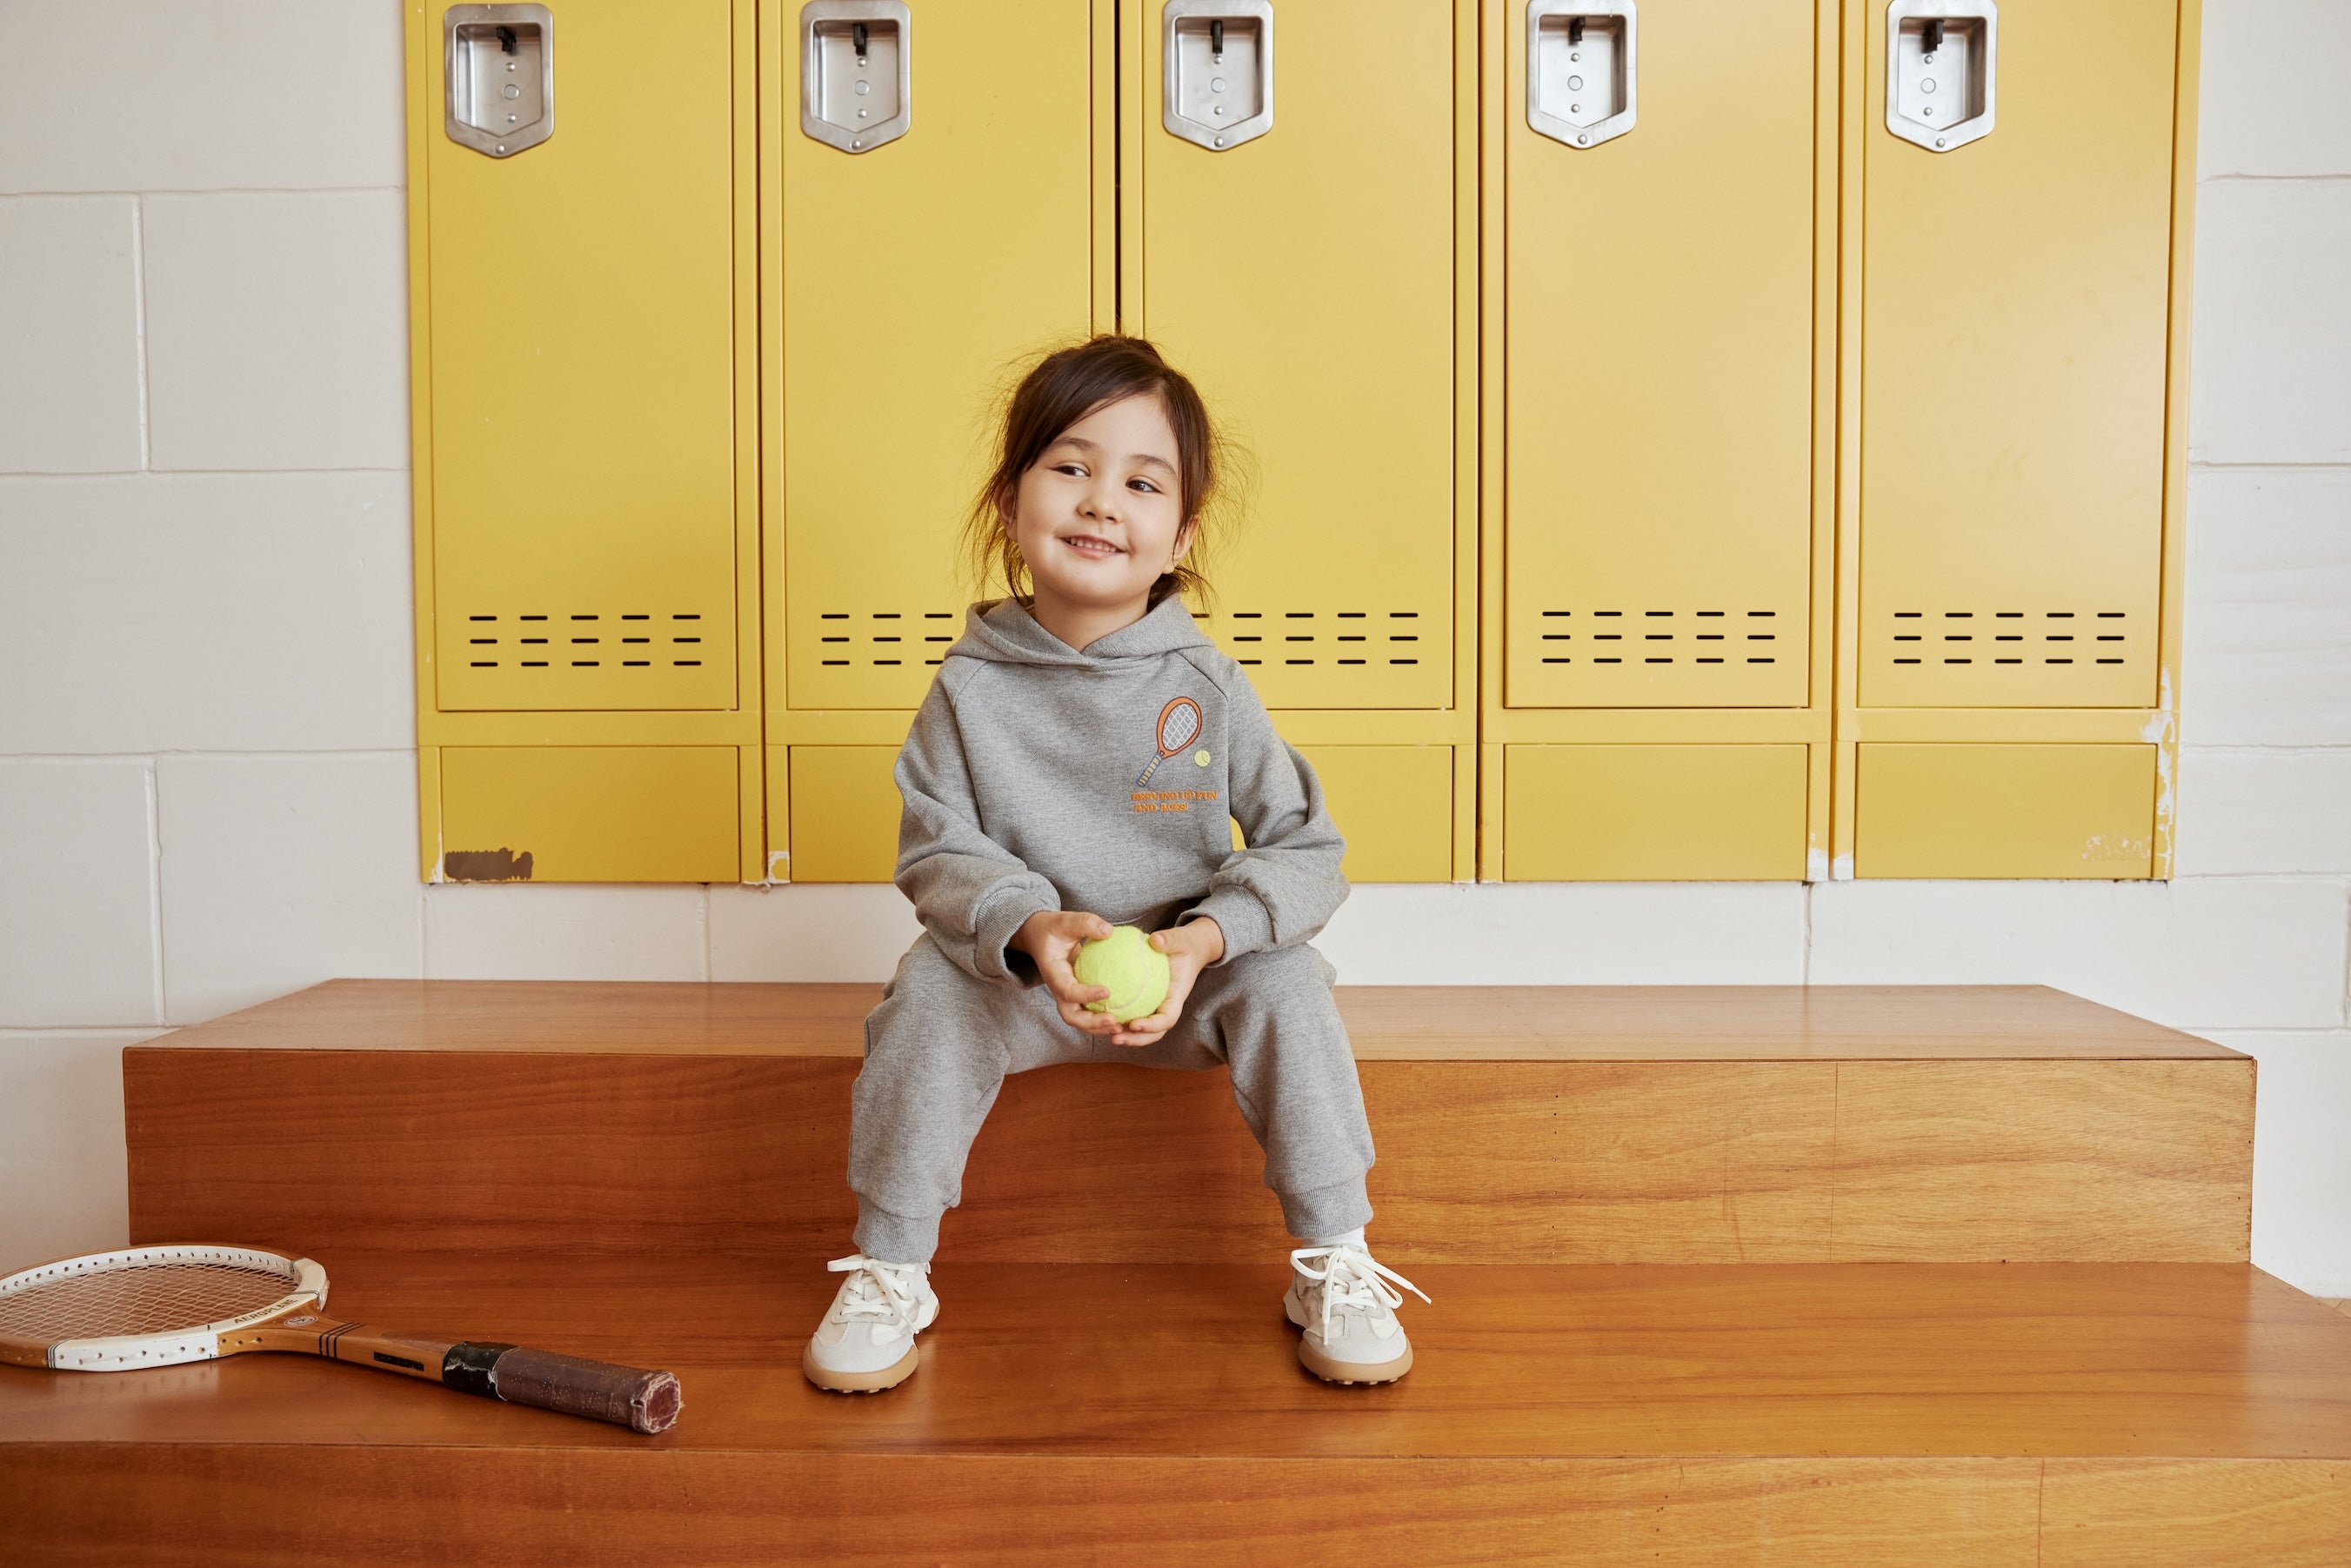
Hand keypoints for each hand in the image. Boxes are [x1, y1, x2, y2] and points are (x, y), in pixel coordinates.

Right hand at [1011, 910, 1125, 1036]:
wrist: (1039, 937)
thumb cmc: (1053, 928)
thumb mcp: (1065, 920)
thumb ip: (1085, 923)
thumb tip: (1109, 930)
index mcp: (1053, 973)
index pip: (1067, 990)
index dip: (1086, 994)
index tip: (1108, 991)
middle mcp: (1059, 990)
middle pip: (1071, 1016)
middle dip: (1091, 1023)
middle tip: (1113, 1020)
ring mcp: (1066, 996)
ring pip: (1080, 1019)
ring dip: (1098, 1027)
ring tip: (1121, 1026)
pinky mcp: (1076, 997)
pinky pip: (1088, 1012)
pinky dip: (1102, 1019)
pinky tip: (1124, 1017)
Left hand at [1106, 918, 1223, 1047]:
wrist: (1188, 949)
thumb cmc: (1185, 945)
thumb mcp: (1181, 939)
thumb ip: (1170, 940)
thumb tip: (1155, 939)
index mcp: (1177, 996)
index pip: (1168, 1018)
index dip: (1152, 1025)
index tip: (1134, 1024)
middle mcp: (1167, 1005)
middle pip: (1154, 1032)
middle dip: (1136, 1039)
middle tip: (1115, 1038)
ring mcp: (1156, 1006)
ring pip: (1142, 1028)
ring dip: (1126, 1035)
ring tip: (1106, 1033)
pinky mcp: (1146, 1001)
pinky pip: (1132, 1012)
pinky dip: (1119, 1017)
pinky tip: (1100, 1014)